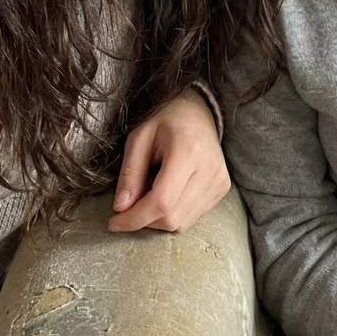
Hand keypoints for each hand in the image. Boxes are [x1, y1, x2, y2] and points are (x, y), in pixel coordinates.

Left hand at [107, 88, 229, 234]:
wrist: (197, 112)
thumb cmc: (164, 122)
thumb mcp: (138, 139)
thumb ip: (129, 174)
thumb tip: (121, 209)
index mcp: (188, 151)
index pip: (161, 201)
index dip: (135, 218)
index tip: (114, 223)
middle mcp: (209, 169)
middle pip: (171, 218)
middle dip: (144, 219)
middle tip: (131, 201)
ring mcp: (219, 181)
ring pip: (181, 223)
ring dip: (158, 217)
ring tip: (153, 188)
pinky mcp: (222, 188)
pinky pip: (191, 218)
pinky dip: (173, 213)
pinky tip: (169, 190)